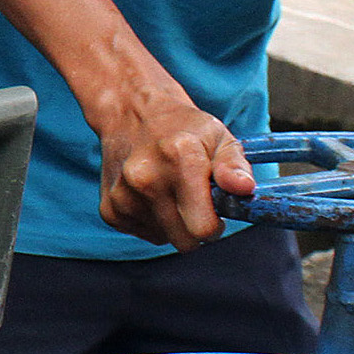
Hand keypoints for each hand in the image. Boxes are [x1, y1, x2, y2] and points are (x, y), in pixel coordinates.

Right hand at [96, 94, 256, 251]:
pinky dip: (153, 221)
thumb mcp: (218, 136)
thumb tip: (244, 188)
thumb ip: (234, 165)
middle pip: (184, 241)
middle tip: (196, 203)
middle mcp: (145, 177)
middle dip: (196, 229)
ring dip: (173, 223)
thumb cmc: (181, 127)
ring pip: (165, 238)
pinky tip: (151, 195)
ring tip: (170, 191)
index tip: (215, 211)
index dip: (216, 226)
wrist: (131, 112)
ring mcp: (123, 194)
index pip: (203, 227)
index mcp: (178, 157)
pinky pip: (144, 234)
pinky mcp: (109, 208)